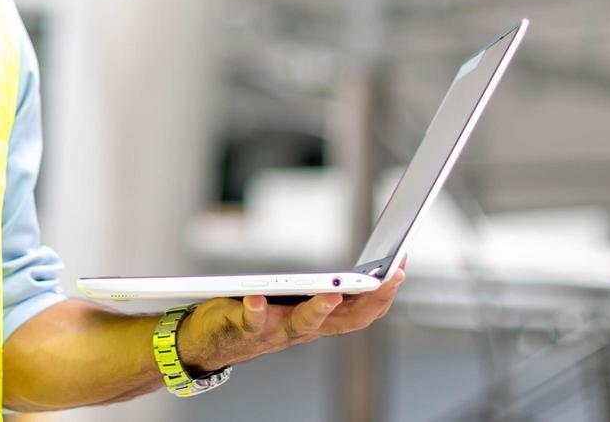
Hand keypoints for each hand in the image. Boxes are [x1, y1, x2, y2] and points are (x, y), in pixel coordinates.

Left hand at [176, 266, 406, 373]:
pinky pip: (251, 322)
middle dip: (370, 298)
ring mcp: (274, 331)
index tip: (401, 266)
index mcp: (319, 319)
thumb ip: (318, 291)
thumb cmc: (254, 315)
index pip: (362, 310)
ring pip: (303, 324)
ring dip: (320, 310)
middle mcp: (302, 329)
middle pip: (345, 320)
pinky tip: (256, 296)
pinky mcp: (243, 328)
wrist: (207, 343)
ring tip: (333, 292)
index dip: (384, 291)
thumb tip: (349, 272)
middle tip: (387, 276)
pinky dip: (255, 310)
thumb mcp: (293, 303)